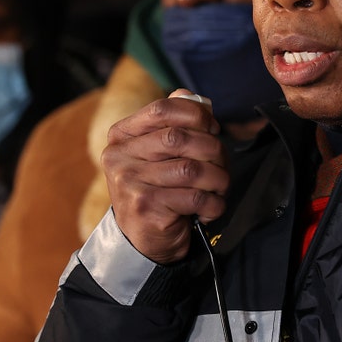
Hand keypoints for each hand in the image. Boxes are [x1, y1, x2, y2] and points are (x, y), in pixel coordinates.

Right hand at [102, 89, 228, 263]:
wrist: (141, 240)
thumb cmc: (156, 189)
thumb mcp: (156, 154)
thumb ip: (173, 124)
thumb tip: (197, 101)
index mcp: (122, 136)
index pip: (161, 109)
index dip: (196, 115)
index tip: (212, 128)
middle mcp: (120, 157)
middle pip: (180, 138)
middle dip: (213, 149)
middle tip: (221, 164)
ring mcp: (130, 183)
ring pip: (192, 169)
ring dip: (218, 179)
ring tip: (218, 188)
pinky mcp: (147, 208)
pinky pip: (196, 198)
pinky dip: (213, 204)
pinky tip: (208, 209)